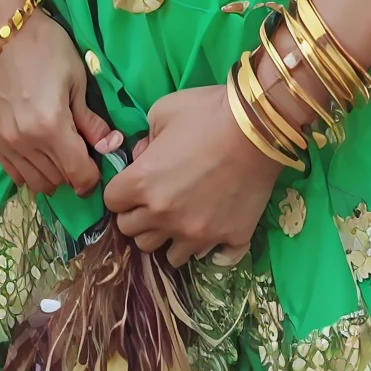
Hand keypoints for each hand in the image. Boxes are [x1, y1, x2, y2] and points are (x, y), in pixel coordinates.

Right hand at [0, 0, 121, 196]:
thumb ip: (90, 118)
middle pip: (59, 181)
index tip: (98, 162)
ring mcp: (5, 145)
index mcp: (52, 127)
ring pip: (37, 182)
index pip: (79, 174)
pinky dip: (31, 171)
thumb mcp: (75, 77)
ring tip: (60, 151)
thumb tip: (109, 145)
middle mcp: (27, 143)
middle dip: (75, 172)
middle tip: (81, 152)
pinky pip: (15, 174)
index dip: (93, 176)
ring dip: (54, 174)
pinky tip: (39, 152)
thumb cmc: (43, 46)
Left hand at [102, 85, 280, 265]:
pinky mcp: (229, 239)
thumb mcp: (162, 111)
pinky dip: (210, 248)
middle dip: (140, 218)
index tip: (134, 184)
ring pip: (169, 256)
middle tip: (156, 201)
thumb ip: (145, 138)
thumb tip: (144, 156)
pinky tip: (214, 229)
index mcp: (143, 183)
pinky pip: (212, 260)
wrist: (258, 127)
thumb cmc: (206, 113)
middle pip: (134, 235)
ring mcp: (197, 233)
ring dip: (171, 238)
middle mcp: (165, 216)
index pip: (112, 203)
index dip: (121, 192)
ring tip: (184, 217)